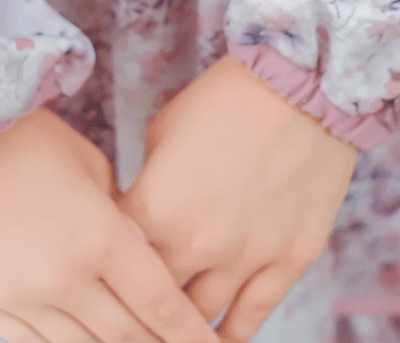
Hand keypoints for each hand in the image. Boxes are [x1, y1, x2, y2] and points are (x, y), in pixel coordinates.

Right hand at [0, 104, 222, 342]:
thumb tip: (137, 256)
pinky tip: (81, 339)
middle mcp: (61, 277)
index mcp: (98, 236)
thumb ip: (119, 218)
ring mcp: (16, 297)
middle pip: (124, 336)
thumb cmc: (29, 138)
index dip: (190, 335)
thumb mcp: (91, 167)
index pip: (159, 304)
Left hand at [116, 55, 358, 342]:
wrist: (299, 83)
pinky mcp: (289, 260)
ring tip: (168, 332)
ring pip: (200, 322)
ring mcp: (246, 257)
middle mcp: (196, 243)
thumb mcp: (163, 133)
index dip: (106, 267)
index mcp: (153, 208)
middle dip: (138, 305)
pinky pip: (252, 317)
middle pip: (152, 301)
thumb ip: (146, 186)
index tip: (101, 274)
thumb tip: (137, 217)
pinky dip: (229, 336)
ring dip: (180, 330)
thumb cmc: (222, 99)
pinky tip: (214, 341)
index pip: (114, 261)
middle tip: (129, 308)